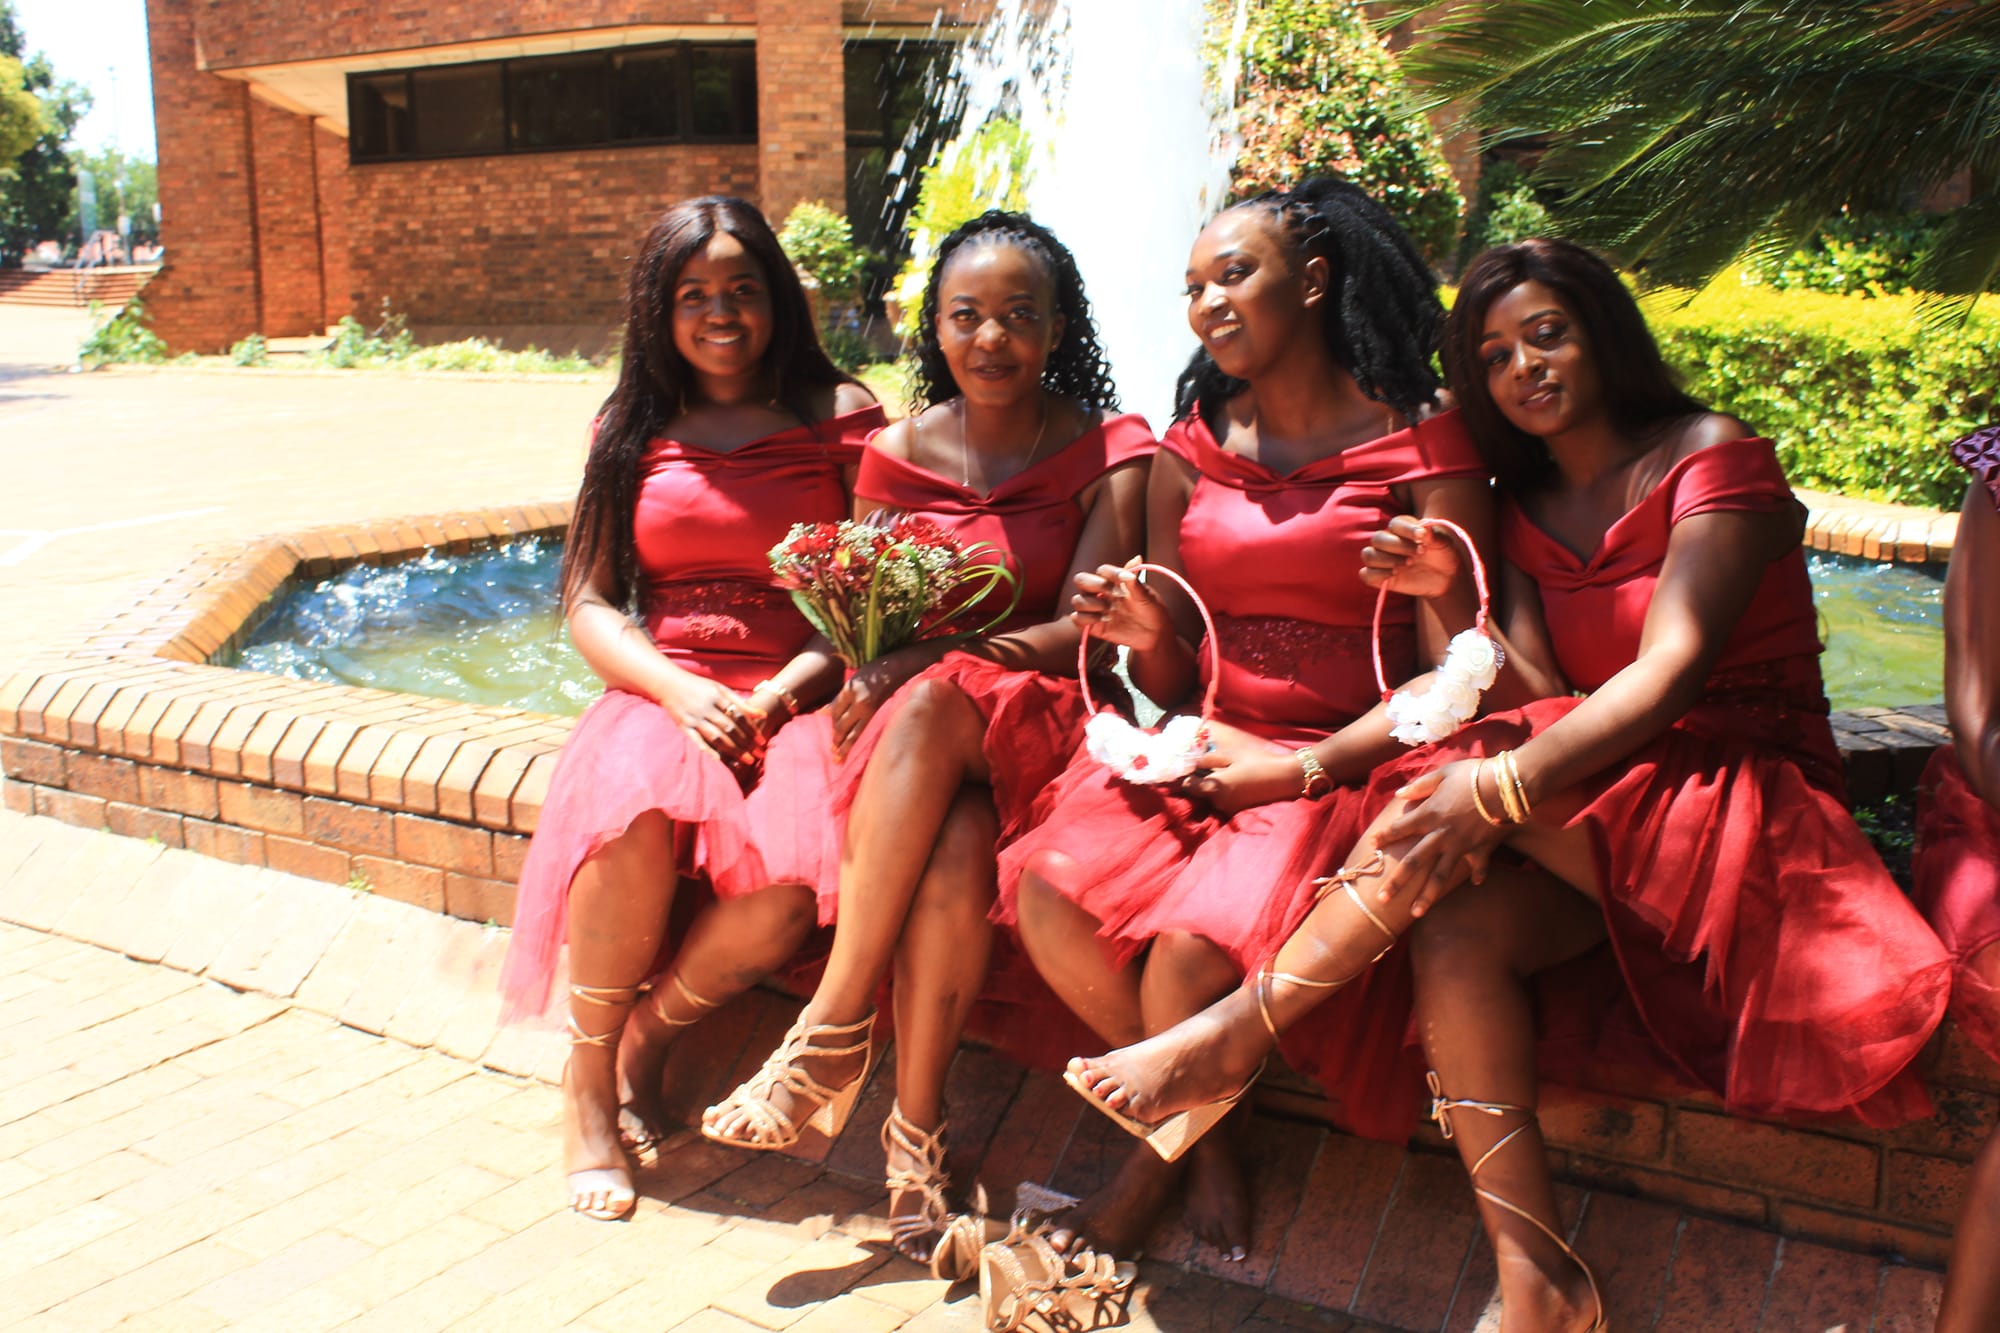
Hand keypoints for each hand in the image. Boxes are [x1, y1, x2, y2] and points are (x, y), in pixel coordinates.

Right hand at [660, 677, 762, 770]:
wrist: (669, 684)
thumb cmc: (699, 687)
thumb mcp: (720, 689)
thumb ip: (740, 702)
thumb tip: (763, 715)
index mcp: (717, 696)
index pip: (738, 715)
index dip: (751, 729)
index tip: (762, 742)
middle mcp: (706, 708)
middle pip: (729, 728)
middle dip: (746, 743)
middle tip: (759, 755)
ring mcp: (694, 718)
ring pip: (716, 737)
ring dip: (733, 750)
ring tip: (747, 761)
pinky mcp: (684, 727)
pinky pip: (697, 741)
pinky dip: (708, 751)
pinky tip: (721, 761)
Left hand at [828, 650, 923, 757]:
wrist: (901, 668)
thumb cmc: (878, 671)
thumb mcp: (855, 679)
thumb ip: (840, 697)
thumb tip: (823, 712)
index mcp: (850, 689)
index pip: (835, 710)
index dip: (831, 720)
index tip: (829, 730)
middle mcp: (859, 701)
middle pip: (841, 724)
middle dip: (836, 737)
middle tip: (832, 750)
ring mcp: (871, 710)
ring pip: (853, 733)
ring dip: (844, 746)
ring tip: (838, 757)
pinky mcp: (881, 715)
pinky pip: (866, 732)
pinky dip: (858, 743)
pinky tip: (854, 750)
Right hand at [1071, 560, 1172, 653]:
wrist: (1155, 634)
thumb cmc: (1152, 610)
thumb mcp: (1147, 595)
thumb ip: (1136, 580)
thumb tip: (1137, 558)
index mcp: (1113, 582)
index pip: (1101, 570)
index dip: (1110, 573)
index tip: (1125, 580)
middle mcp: (1101, 593)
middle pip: (1081, 580)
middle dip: (1093, 585)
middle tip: (1111, 594)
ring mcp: (1096, 609)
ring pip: (1077, 600)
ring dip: (1091, 604)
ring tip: (1110, 612)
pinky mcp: (1093, 626)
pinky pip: (1077, 619)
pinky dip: (1086, 619)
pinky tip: (1104, 620)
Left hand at [1179, 724, 1296, 814]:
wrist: (1284, 778)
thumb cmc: (1257, 762)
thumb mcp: (1230, 754)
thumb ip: (1208, 759)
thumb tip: (1193, 761)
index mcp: (1213, 787)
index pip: (1187, 786)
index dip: (1186, 775)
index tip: (1190, 766)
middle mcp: (1217, 802)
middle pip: (1199, 792)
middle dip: (1202, 779)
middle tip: (1211, 765)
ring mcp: (1228, 808)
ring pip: (1212, 796)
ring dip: (1214, 785)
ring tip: (1228, 771)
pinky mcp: (1237, 810)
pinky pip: (1223, 799)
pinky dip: (1225, 791)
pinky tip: (1237, 780)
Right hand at [1361, 516, 1461, 599]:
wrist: (1447, 577)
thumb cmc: (1442, 554)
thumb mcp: (1442, 542)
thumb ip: (1431, 535)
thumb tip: (1421, 532)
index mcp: (1401, 528)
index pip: (1394, 524)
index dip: (1406, 529)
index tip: (1422, 536)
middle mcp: (1388, 542)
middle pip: (1377, 539)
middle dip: (1397, 546)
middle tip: (1418, 553)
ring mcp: (1382, 560)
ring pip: (1368, 555)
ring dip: (1386, 560)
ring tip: (1408, 564)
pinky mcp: (1380, 578)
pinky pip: (1366, 574)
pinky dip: (1377, 574)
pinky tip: (1395, 574)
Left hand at [1370, 759, 1510, 916]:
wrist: (1506, 786)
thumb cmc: (1474, 774)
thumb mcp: (1443, 773)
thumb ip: (1420, 785)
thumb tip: (1399, 793)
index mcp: (1429, 814)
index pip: (1400, 828)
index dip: (1385, 836)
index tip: (1372, 846)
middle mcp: (1440, 835)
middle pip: (1413, 863)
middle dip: (1396, 882)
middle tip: (1381, 900)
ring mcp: (1460, 846)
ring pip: (1439, 876)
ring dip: (1427, 896)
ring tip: (1415, 913)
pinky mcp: (1481, 850)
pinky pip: (1477, 867)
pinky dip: (1477, 874)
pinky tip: (1475, 882)